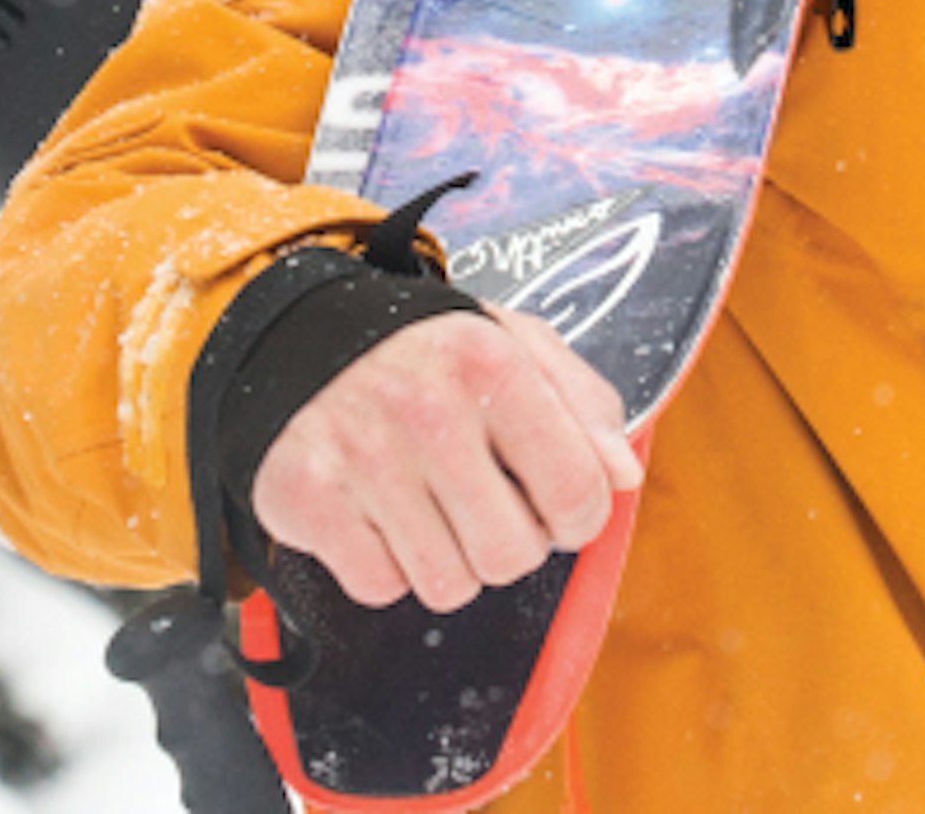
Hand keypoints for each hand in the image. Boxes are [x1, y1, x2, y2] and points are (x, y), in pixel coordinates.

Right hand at [251, 309, 641, 611]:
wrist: (302, 336)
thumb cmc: (426, 351)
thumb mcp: (517, 344)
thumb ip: (583, 404)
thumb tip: (622, 478)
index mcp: (491, 363)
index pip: (577, 490)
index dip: (579, 517)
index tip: (558, 506)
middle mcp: (427, 408)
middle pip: (512, 556)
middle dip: (508, 543)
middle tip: (483, 501)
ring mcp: (363, 457)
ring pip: (448, 585)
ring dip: (447, 558)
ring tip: (429, 501)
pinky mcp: (309, 499)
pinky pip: (381, 588)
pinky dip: (386, 564)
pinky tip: (380, 511)